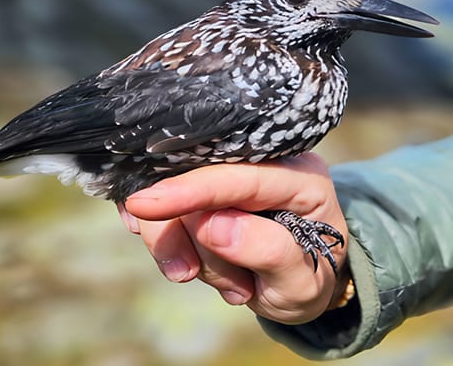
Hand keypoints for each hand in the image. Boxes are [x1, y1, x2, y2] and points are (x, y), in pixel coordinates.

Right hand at [116, 153, 349, 324]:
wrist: (299, 284)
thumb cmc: (308, 278)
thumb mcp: (301, 282)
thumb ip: (269, 251)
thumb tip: (212, 225)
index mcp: (299, 177)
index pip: (240, 175)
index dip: (191, 188)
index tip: (145, 205)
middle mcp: (262, 165)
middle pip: (195, 183)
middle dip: (190, 240)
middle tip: (225, 285)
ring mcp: (228, 178)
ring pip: (176, 207)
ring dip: (194, 256)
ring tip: (237, 285)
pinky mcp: (202, 193)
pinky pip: (164, 215)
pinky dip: (173, 249)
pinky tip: (195, 267)